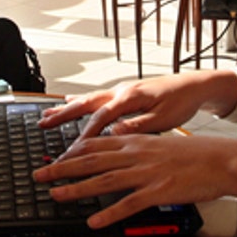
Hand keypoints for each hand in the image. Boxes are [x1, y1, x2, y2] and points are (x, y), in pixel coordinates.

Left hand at [32, 134, 236, 228]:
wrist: (222, 160)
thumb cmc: (195, 154)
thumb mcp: (161, 142)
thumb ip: (137, 146)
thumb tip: (119, 149)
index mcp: (137, 141)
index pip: (96, 143)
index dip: (71, 151)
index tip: (54, 157)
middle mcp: (137, 154)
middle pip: (91, 160)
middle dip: (62, 167)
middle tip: (40, 174)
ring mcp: (147, 172)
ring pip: (104, 180)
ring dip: (77, 189)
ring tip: (56, 195)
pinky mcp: (159, 191)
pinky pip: (129, 204)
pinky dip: (109, 214)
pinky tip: (94, 221)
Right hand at [39, 71, 236, 147]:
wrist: (194, 86)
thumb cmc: (181, 102)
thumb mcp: (164, 118)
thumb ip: (138, 126)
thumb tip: (115, 132)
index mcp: (131, 97)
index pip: (101, 117)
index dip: (86, 134)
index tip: (73, 150)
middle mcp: (122, 91)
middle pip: (86, 103)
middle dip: (63, 115)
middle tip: (42, 124)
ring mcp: (121, 91)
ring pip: (88, 99)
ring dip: (66, 108)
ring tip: (46, 115)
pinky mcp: (124, 94)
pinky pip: (96, 98)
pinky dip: (80, 102)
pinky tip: (70, 103)